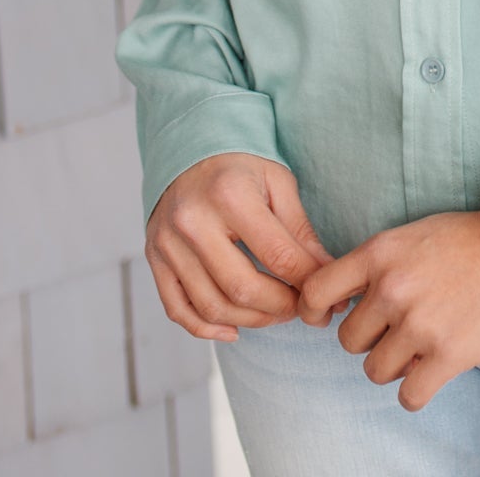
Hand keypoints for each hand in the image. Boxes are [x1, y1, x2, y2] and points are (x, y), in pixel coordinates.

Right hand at [145, 153, 332, 341]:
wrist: (190, 149)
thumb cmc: (240, 167)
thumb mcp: (278, 183)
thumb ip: (300, 231)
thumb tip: (325, 275)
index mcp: (230, 195)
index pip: (278, 255)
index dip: (307, 282)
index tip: (324, 293)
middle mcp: (193, 221)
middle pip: (242, 289)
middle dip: (281, 308)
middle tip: (302, 309)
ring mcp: (168, 243)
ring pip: (212, 307)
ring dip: (252, 322)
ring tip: (276, 314)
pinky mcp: (154, 259)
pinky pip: (178, 310)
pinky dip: (207, 330)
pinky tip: (235, 330)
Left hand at [296, 208, 479, 409]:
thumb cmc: (472, 239)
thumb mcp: (414, 235)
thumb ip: (378, 264)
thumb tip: (344, 300)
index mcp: (380, 253)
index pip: (315, 291)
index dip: (315, 311)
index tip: (330, 317)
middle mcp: (392, 289)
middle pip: (348, 340)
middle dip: (371, 339)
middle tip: (401, 327)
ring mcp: (419, 324)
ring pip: (375, 371)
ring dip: (397, 365)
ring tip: (423, 345)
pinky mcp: (448, 356)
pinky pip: (408, 396)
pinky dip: (418, 390)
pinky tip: (434, 371)